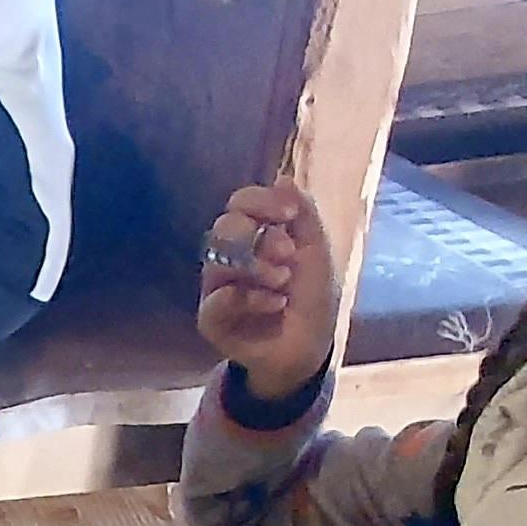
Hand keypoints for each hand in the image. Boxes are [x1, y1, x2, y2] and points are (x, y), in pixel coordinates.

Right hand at [194, 180, 340, 402]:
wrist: (308, 347)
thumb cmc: (310, 298)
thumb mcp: (315, 251)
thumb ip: (303, 214)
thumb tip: (283, 178)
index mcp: (253, 235)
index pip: (241, 203)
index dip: (260, 201)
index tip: (288, 215)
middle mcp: (230, 256)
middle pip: (224, 227)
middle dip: (260, 238)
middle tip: (288, 254)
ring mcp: (217, 287)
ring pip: (219, 262)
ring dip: (258, 269)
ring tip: (284, 284)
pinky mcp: (211, 318)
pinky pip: (219, 299)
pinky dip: (251, 298)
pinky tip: (275, 304)